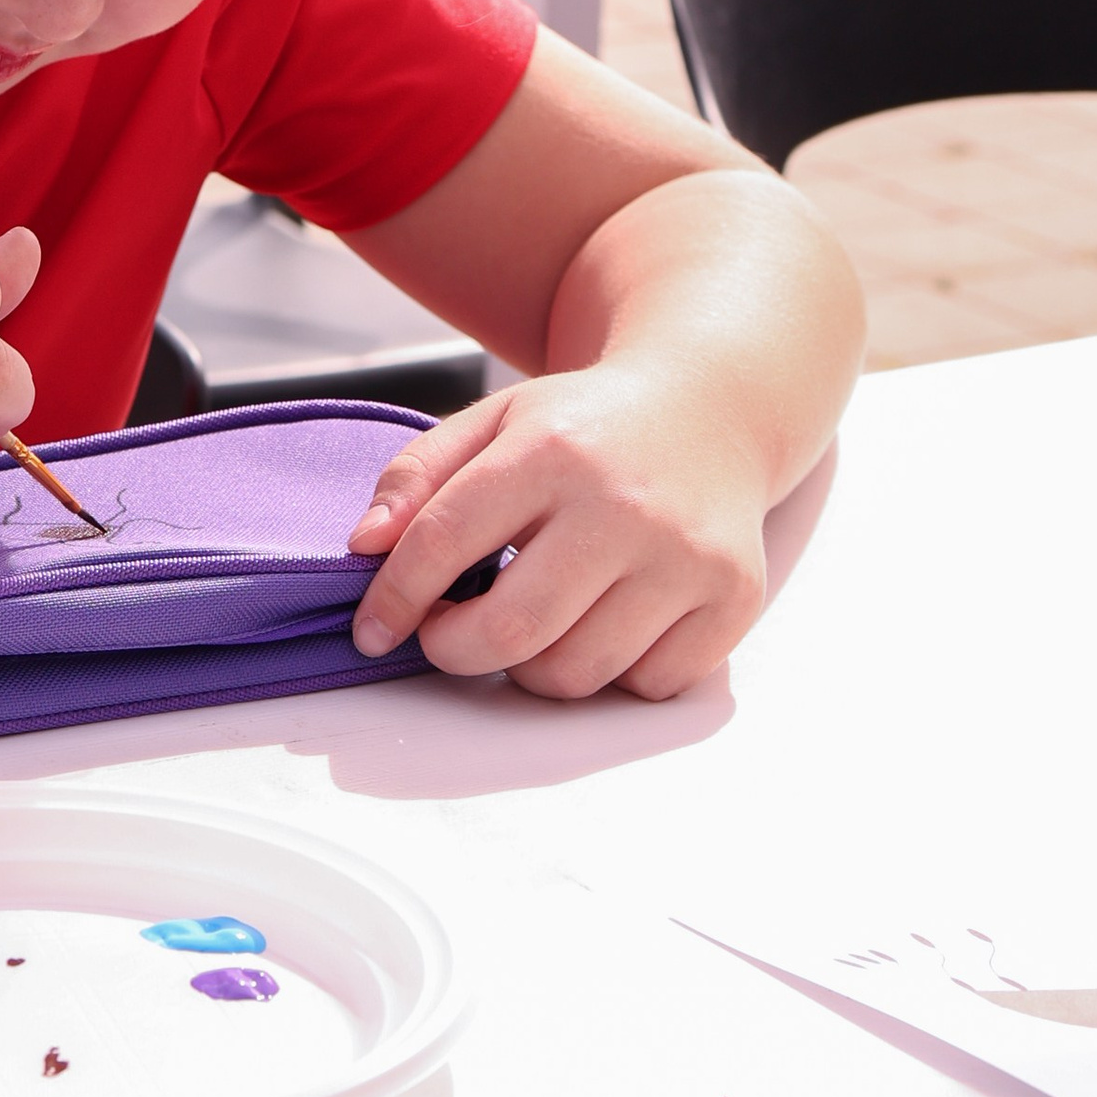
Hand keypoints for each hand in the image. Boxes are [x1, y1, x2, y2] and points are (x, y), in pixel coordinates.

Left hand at [344, 361, 771, 701]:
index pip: (445, 540)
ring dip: (531, 667)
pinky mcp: (732, 598)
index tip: (372, 628)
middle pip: (513, 629)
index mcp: (553, 448)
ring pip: (577, 673)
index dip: (394, 597)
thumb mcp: (495, 420)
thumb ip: (418, 475)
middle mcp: (625, 503)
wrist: (708, 410)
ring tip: (532, 620)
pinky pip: (645, 685)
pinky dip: (611, 672)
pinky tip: (604, 621)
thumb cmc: (586, 427)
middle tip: (448, 635)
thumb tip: (364, 546)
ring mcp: (686, 556)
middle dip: (456, 650)